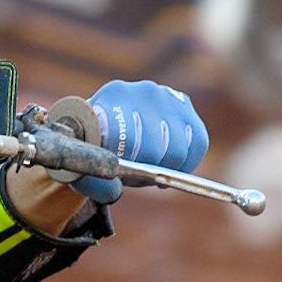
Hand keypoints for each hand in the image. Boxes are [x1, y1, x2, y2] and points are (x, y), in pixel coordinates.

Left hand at [73, 79, 206, 203]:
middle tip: (131, 171)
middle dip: (144, 169)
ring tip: (145, 164)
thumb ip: (94, 181)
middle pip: (155, 148)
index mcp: (111, 97)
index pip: (128, 139)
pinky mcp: (185, 105)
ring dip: (163, 166)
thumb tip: (115, 191)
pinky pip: (198, 142)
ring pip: (178, 149)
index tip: (119, 170)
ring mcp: (166, 95)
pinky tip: (167, 165)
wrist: (100, 122)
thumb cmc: (90, 146)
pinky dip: (186, 162)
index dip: (127, 165)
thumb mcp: (83, 165)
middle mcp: (142, 90)